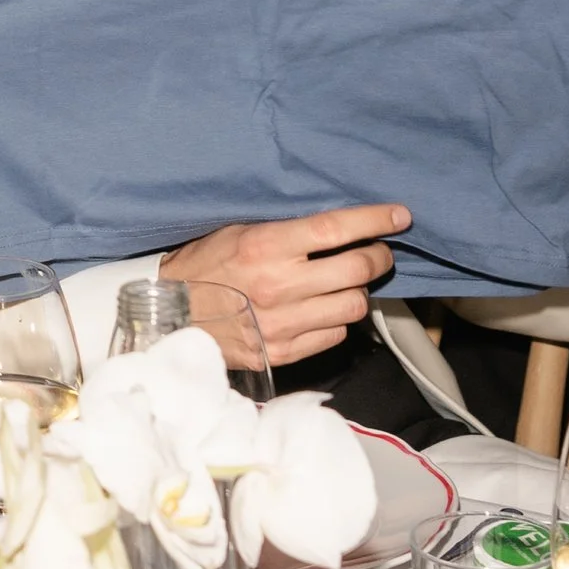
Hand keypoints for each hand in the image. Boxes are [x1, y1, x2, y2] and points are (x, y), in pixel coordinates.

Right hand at [161, 203, 409, 363]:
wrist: (169, 317)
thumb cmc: (203, 267)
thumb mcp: (237, 233)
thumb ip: (285, 231)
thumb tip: (336, 228)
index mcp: (265, 247)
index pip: (335, 229)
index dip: (375, 220)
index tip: (399, 216)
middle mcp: (278, 286)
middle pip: (357, 269)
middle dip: (378, 257)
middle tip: (376, 252)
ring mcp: (283, 324)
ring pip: (353, 306)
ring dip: (357, 291)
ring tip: (346, 284)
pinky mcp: (283, 353)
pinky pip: (334, 336)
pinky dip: (336, 321)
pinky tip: (322, 310)